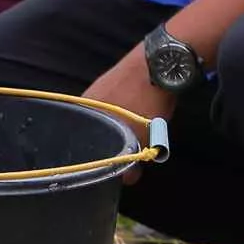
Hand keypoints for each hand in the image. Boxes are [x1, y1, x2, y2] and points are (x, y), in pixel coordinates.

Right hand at [82, 46, 175, 181]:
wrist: (162, 63)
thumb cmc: (144, 100)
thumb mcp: (141, 136)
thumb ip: (131, 159)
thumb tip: (127, 180)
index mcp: (84, 110)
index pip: (81, 141)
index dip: (97, 157)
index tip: (110, 167)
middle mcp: (87, 97)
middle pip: (95, 129)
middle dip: (112, 143)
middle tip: (129, 153)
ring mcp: (101, 85)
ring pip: (107, 117)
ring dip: (121, 128)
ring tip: (139, 136)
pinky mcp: (117, 78)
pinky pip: (117, 104)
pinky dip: (127, 114)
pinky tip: (141, 117)